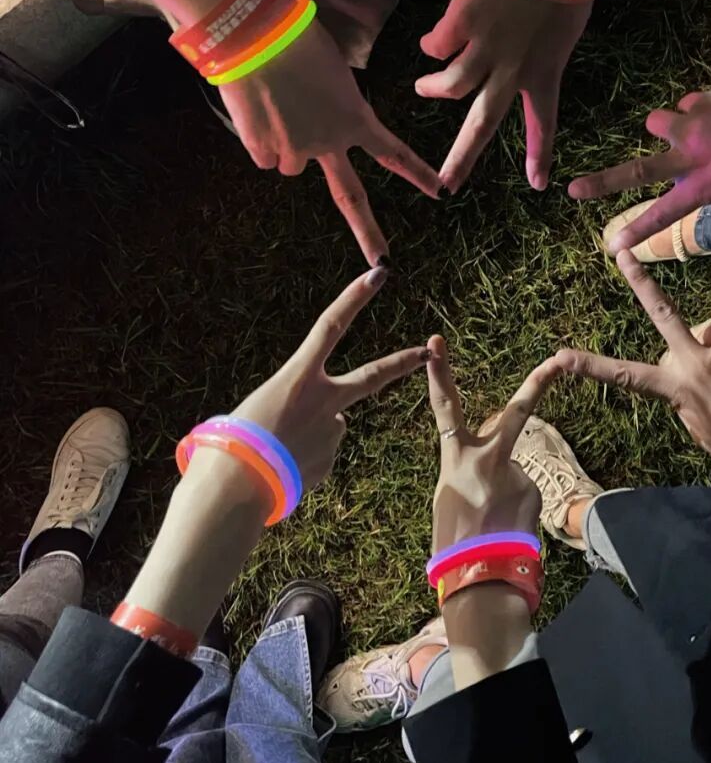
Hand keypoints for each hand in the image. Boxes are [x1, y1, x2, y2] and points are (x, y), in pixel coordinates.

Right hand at [219, 19, 441, 264]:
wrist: (252, 33)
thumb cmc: (296, 35)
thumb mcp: (334, 67)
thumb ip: (338, 100)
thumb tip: (324, 111)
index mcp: (355, 118)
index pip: (393, 153)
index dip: (417, 174)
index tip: (441, 193)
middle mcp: (330, 143)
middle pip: (351, 198)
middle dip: (369, 234)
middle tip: (383, 263)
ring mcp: (296, 151)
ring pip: (293, 163)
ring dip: (287, 144)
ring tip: (277, 105)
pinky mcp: (264, 149)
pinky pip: (265, 154)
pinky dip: (261, 138)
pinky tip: (258, 109)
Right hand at [229, 266, 429, 492]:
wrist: (235, 488)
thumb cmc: (231, 443)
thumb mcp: (257, 407)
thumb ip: (292, 404)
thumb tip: (319, 421)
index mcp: (297, 377)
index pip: (330, 326)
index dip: (354, 298)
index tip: (378, 274)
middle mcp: (324, 401)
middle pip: (372, 376)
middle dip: (402, 362)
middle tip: (426, 352)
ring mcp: (333, 431)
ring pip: (329, 426)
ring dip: (308, 435)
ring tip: (276, 452)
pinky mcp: (332, 460)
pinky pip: (319, 455)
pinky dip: (302, 461)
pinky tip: (282, 470)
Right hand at [415, 0, 591, 191]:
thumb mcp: (559, 32)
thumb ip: (533, 54)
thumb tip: (496, 60)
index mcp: (544, 73)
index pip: (544, 123)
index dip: (540, 154)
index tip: (538, 184)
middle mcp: (512, 70)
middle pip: (482, 125)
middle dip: (462, 159)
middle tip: (446, 184)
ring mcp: (484, 49)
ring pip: (450, 86)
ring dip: (434, 89)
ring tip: (423, 87)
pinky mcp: (461, 24)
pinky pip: (437, 44)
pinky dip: (435, 42)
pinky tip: (435, 37)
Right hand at [425, 333, 560, 551]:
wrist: (480, 576)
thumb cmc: (454, 539)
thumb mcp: (448, 496)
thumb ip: (467, 469)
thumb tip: (491, 463)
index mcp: (456, 458)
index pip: (445, 407)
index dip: (440, 373)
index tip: (436, 342)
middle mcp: (489, 458)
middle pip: (518, 411)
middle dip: (539, 382)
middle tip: (560, 360)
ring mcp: (517, 472)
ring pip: (517, 470)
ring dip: (509, 491)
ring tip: (495, 521)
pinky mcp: (536, 490)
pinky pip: (527, 491)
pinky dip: (519, 506)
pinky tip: (509, 526)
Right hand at [555, 250, 710, 462]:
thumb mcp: (698, 429)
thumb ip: (684, 398)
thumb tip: (687, 374)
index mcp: (676, 388)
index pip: (624, 375)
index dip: (589, 366)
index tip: (560, 356)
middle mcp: (695, 360)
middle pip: (662, 313)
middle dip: (639, 282)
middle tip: (621, 253)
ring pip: (710, 336)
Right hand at [568, 87, 710, 253]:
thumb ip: (706, 180)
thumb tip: (685, 166)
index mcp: (703, 186)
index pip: (662, 214)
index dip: (636, 231)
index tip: (612, 247)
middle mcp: (691, 156)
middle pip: (637, 170)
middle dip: (602, 182)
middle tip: (574, 189)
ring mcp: (696, 124)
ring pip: (659, 121)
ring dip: (668, 126)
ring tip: (693, 128)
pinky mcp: (707, 98)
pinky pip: (690, 102)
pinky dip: (699, 109)